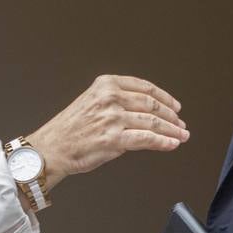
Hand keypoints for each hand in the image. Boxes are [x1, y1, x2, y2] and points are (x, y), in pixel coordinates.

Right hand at [28, 75, 188, 190]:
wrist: (51, 148)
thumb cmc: (69, 129)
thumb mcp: (92, 102)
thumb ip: (117, 101)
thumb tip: (146, 112)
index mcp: (106, 84)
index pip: (144, 87)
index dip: (164, 97)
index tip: (175, 106)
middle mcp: (110, 98)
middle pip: (152, 105)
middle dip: (171, 116)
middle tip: (180, 123)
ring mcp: (113, 118)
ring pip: (153, 122)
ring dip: (172, 130)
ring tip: (181, 135)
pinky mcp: (114, 139)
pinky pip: (146, 139)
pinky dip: (163, 142)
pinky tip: (172, 144)